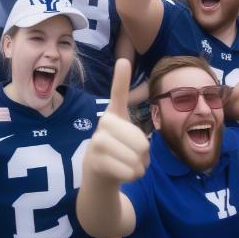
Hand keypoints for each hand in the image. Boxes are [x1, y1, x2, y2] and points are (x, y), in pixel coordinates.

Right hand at [85, 59, 149, 183]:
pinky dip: (132, 176)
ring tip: (127, 164)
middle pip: (141, 142)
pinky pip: (127, 171)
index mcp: (115, 114)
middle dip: (144, 155)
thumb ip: (140, 143)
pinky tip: (121, 173)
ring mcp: (97, 141)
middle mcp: (103, 123)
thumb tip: (139, 161)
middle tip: (133, 155)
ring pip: (135, 159)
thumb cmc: (120, 150)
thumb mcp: (131, 139)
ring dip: (139, 167)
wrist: (98, 173)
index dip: (121, 78)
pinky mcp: (94, 160)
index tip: (123, 61)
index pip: (118, 93)